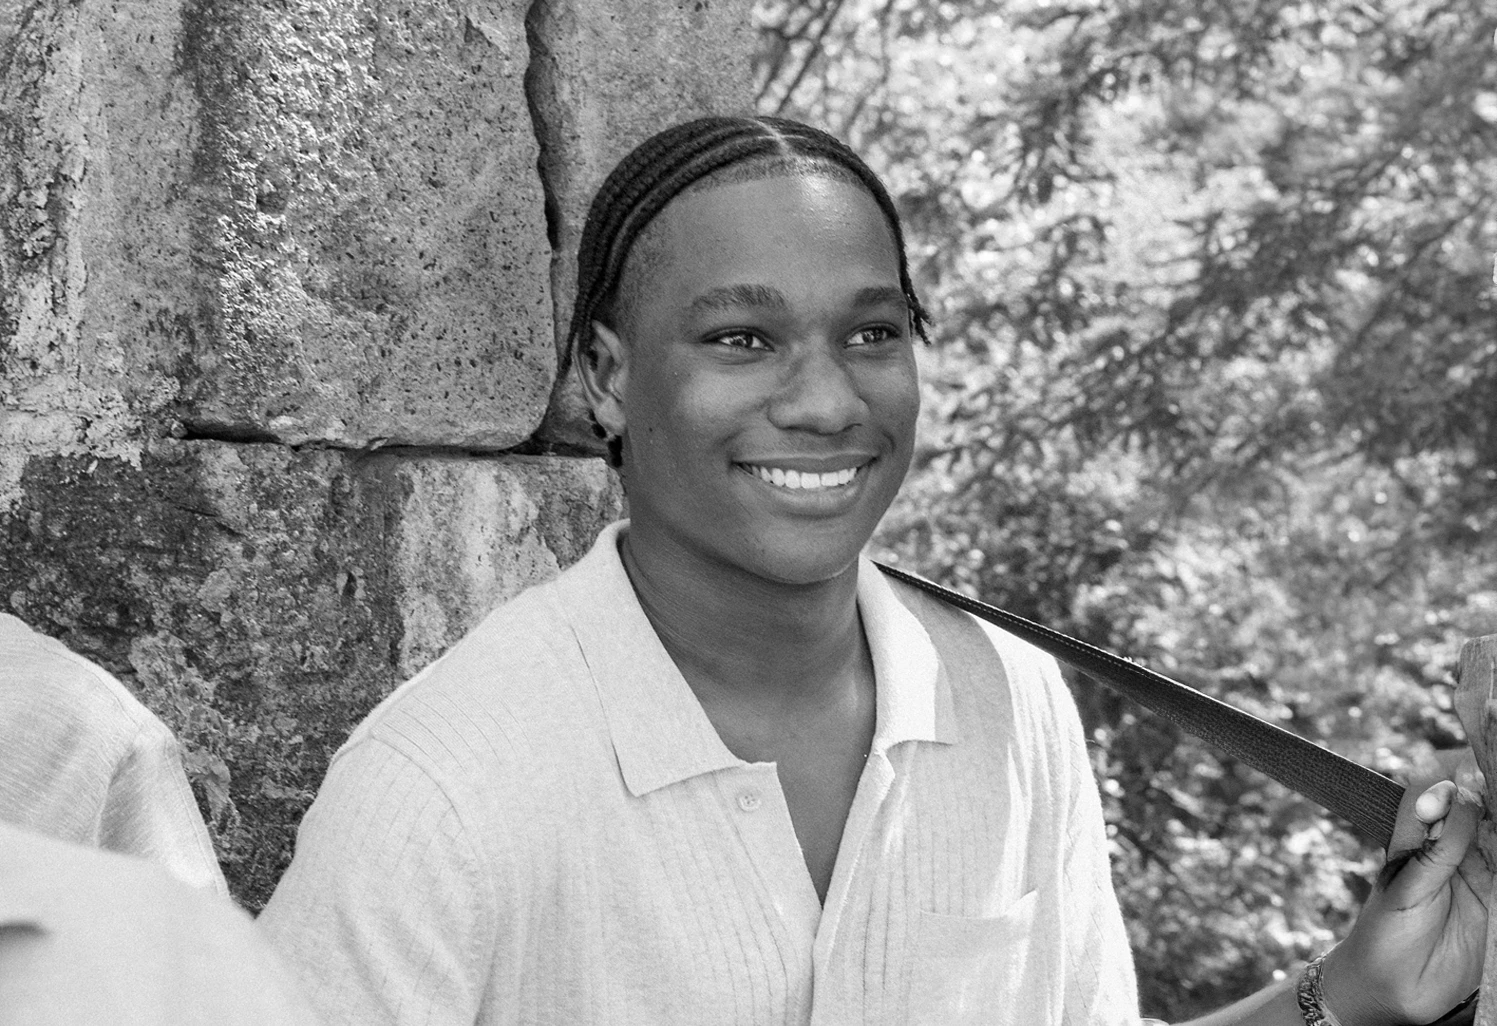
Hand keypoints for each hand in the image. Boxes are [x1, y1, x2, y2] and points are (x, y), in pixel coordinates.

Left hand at [1322, 780, 1489, 1025]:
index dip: (1453, 776)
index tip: (1468, 769)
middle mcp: (1449, 848)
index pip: (1438, 789)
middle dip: (1486, 792)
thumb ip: (1439, 847)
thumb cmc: (1384, 931)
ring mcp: (1477, 873)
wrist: (1390, 988)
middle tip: (1489, 784)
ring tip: (1496, 820)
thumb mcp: (1407, 885)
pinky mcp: (1495, 901)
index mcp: (1417, 836)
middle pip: (1477, 807)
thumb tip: (1464, 796)